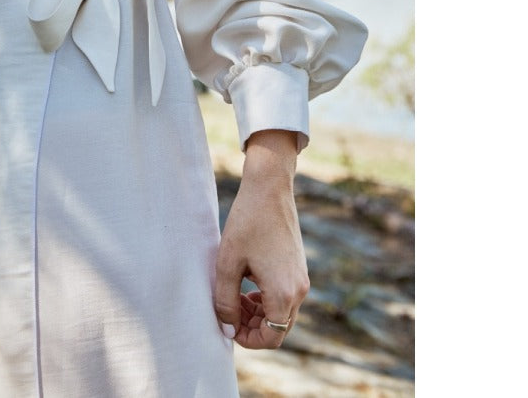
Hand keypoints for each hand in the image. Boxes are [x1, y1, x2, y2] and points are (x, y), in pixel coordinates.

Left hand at [214, 130, 308, 349]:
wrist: (269, 188)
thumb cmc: (246, 223)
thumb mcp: (228, 263)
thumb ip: (225, 301)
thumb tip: (227, 329)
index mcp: (284, 293)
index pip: (271, 338)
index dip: (248, 339)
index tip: (227, 326)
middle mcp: (299, 290)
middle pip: (278, 327)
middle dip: (252, 326)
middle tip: (228, 311)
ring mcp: (301, 277)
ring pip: (282, 312)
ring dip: (259, 312)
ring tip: (234, 297)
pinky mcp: (298, 266)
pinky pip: (285, 295)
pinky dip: (267, 298)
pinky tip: (246, 283)